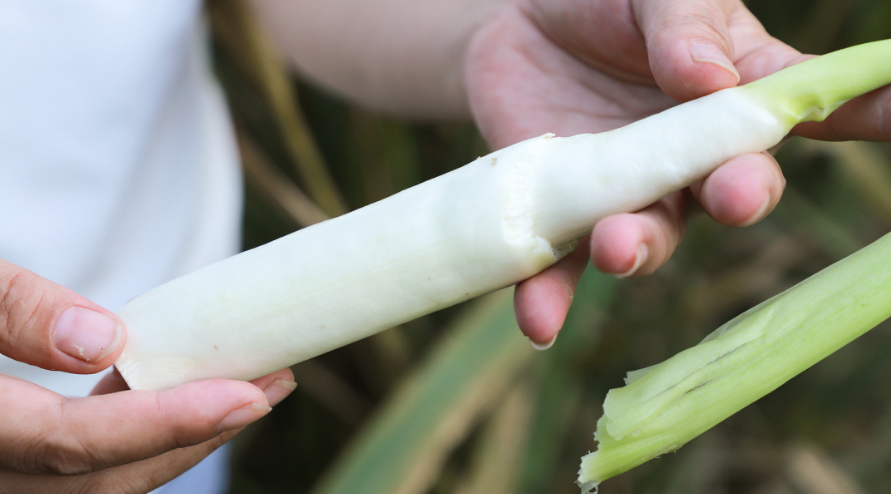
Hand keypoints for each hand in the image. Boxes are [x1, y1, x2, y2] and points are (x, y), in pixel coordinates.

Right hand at [0, 260, 295, 492]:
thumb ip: (16, 311)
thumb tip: (106, 341)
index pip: (72, 442)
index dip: (167, 423)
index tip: (247, 397)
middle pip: (103, 475)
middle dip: (199, 433)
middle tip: (273, 383)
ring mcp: (3, 469)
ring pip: (98, 475)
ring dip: (179, 433)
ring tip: (251, 384)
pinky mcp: (13, 453)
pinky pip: (80, 455)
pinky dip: (138, 426)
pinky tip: (182, 386)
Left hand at [463, 0, 890, 346]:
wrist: (518, 26)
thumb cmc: (605, 5)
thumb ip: (684, 26)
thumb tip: (707, 79)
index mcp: (733, 99)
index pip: (809, 110)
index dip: (868, 115)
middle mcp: (690, 161)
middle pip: (729, 190)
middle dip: (737, 196)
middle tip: (734, 194)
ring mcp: (628, 195)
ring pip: (648, 236)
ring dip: (637, 247)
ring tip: (618, 243)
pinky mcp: (563, 215)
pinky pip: (560, 268)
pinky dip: (548, 297)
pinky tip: (540, 324)